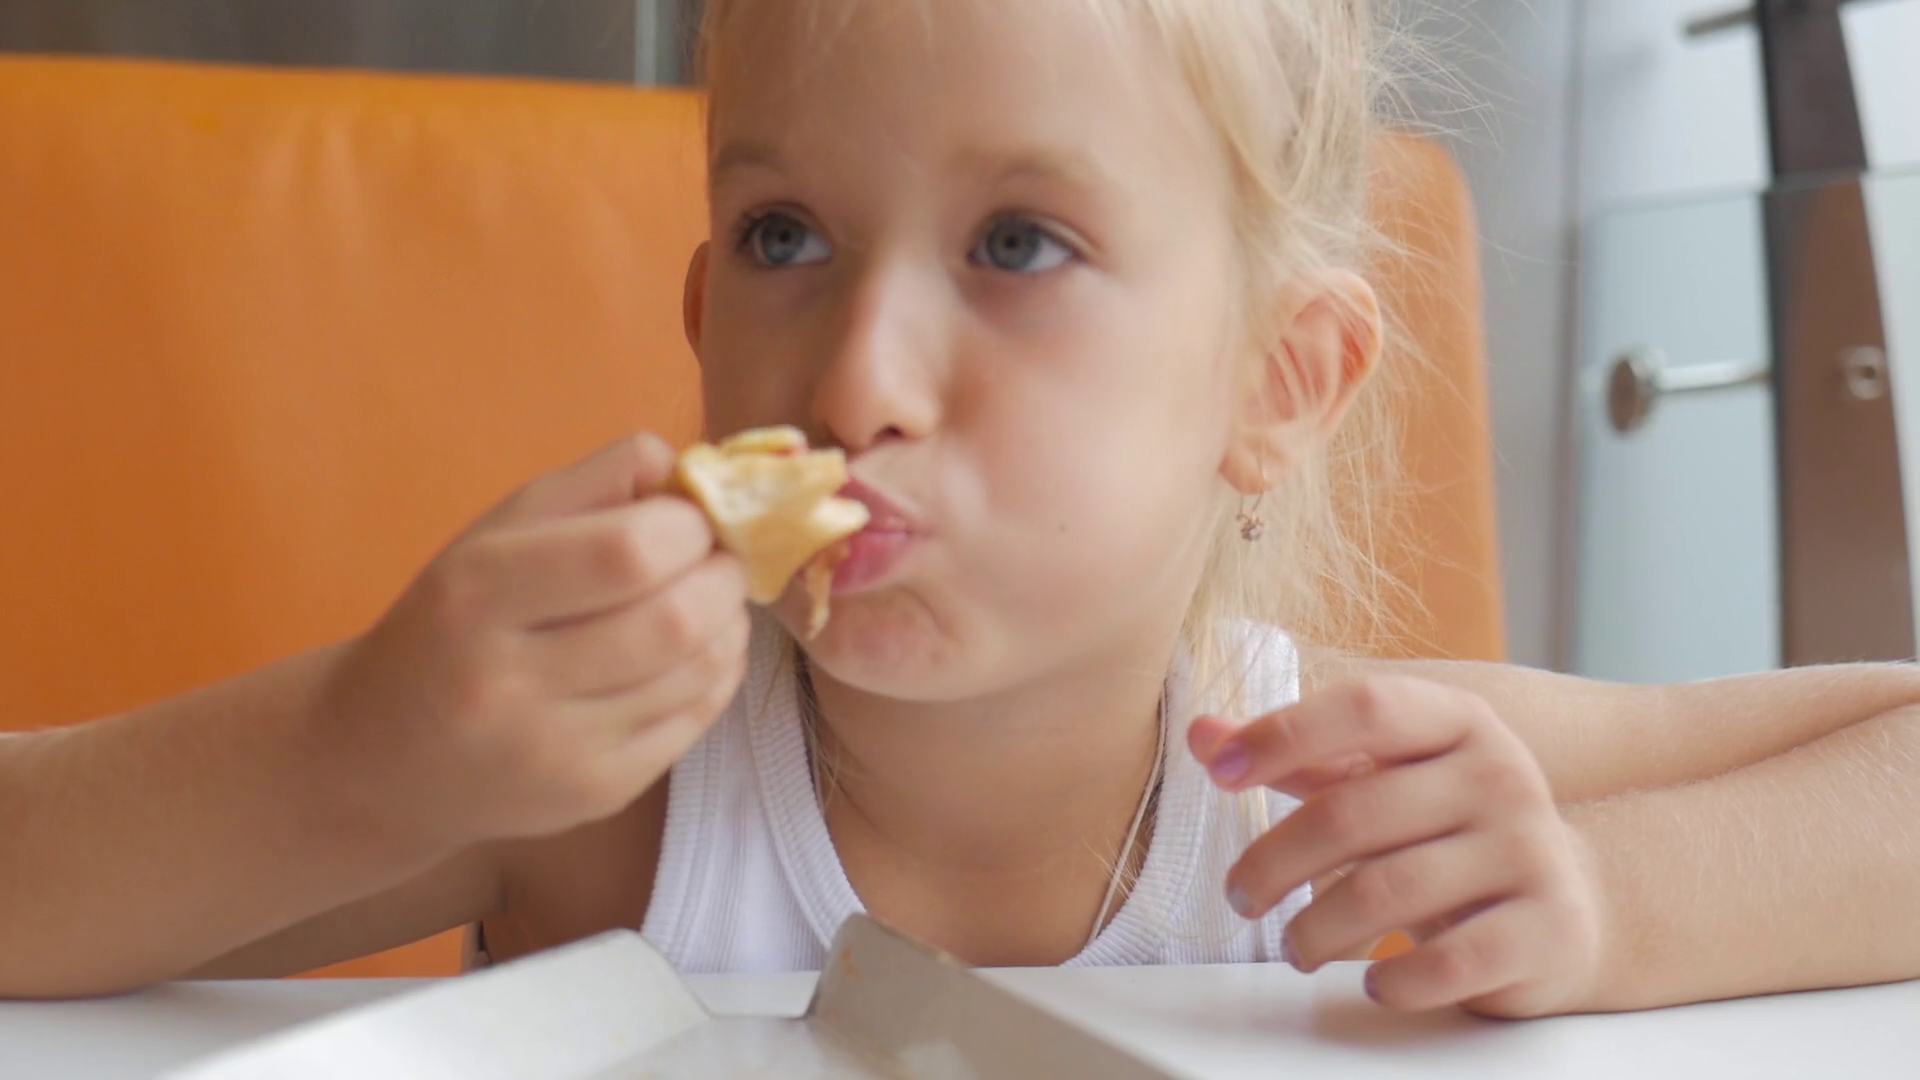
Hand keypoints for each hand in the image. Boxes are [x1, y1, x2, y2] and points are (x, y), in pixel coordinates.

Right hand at [321, 435, 748, 847]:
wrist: (383, 758)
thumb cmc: (454, 623)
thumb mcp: (496, 533)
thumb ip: (594, 483)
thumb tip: (690, 467)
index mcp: (476, 594)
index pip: (626, 553)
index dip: (686, 526)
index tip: (687, 519)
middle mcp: (509, 682)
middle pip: (674, 618)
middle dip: (722, 575)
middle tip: (719, 559)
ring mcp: (555, 750)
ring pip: (697, 672)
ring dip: (729, 623)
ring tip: (713, 600)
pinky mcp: (594, 794)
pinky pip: (695, 722)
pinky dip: (717, 674)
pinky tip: (698, 652)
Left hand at [1189, 676, 1604, 1017]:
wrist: (1564, 906)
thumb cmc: (1443, 833)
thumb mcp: (1378, 779)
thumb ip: (1296, 756)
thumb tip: (1201, 734)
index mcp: (1457, 721)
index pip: (1365, 706)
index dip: (1284, 733)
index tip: (1220, 773)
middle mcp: (1501, 774)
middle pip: (1354, 812)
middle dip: (1274, 862)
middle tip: (1241, 896)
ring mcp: (1530, 850)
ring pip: (1387, 892)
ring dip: (1315, 929)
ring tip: (1294, 946)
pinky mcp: (1547, 927)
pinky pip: (1450, 962)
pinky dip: (1396, 980)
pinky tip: (1373, 981)